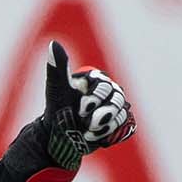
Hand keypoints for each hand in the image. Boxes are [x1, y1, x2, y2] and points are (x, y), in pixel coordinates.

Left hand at [37, 41, 135, 167]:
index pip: (107, 86)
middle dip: (102, 116)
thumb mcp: (56, 89)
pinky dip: (112, 136)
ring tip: (87, 132)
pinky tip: (97, 137)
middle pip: (120, 101)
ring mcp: (116, 109)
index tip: (81, 109)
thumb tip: (54, 43)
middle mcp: (109, 93)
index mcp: (97, 80)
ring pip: (123, 117)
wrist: (58, 138)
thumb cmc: (57, 111)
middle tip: (86, 123)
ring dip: (104, 128)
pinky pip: (127, 129)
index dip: (96, 99)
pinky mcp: (119, 126)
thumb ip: (58, 68)